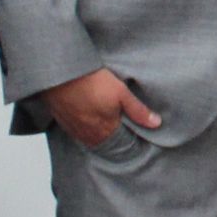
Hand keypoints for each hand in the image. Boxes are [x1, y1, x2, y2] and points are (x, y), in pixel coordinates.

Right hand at [40, 67, 160, 152]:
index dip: (128, 137)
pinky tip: (87, 116)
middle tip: (119, 122)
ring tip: (103, 119)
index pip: (121, 144)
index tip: (133, 130)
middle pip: (105, 142)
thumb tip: (156, 123)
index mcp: (105, 131)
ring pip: (90, 137)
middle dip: (113, 135)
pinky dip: (84, 127)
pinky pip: (76, 131)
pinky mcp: (62, 121)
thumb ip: (138, 110)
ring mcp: (73, 129)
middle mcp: (88, 135)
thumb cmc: (92, 81)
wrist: (60, 73)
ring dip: (97, 131)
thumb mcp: (121, 92)